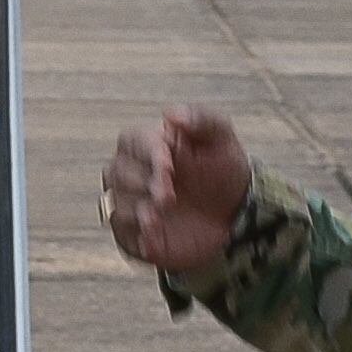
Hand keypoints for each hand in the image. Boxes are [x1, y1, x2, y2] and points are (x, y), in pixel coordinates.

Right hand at [99, 107, 250, 272]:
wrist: (235, 213)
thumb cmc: (223, 169)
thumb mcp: (220, 139)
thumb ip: (200, 120)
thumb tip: (170, 114)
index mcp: (148, 144)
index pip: (130, 141)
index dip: (146, 152)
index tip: (170, 163)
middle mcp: (133, 173)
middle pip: (116, 173)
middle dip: (142, 182)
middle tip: (169, 195)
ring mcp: (132, 204)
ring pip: (117, 204)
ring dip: (137, 209)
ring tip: (161, 215)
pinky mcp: (135, 234)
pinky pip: (124, 235)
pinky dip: (136, 236)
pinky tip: (153, 238)